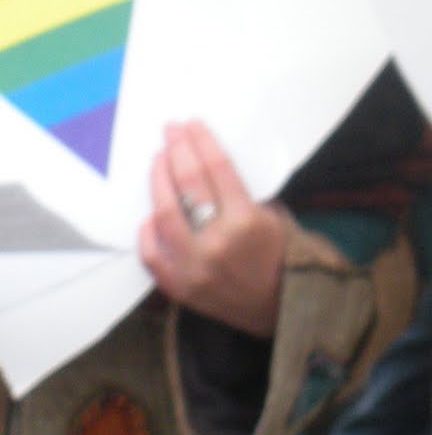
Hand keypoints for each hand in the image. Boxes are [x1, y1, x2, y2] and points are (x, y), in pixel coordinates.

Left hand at [139, 120, 286, 337]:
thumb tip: (206, 161)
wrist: (285, 309)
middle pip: (187, 184)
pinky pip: (152, 253)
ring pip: (164, 214)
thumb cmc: (283, 255)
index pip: (216, 168)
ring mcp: (194, 268)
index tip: (190, 124)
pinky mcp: (180, 288)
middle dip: (177, 150)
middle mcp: (217, 243)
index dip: (201, 141)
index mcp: (246, 221)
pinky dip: (149, 231)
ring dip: (158, 181)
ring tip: (158, 161)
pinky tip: (151, 214)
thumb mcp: (272, 215)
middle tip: (170, 132)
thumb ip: (239, 193)